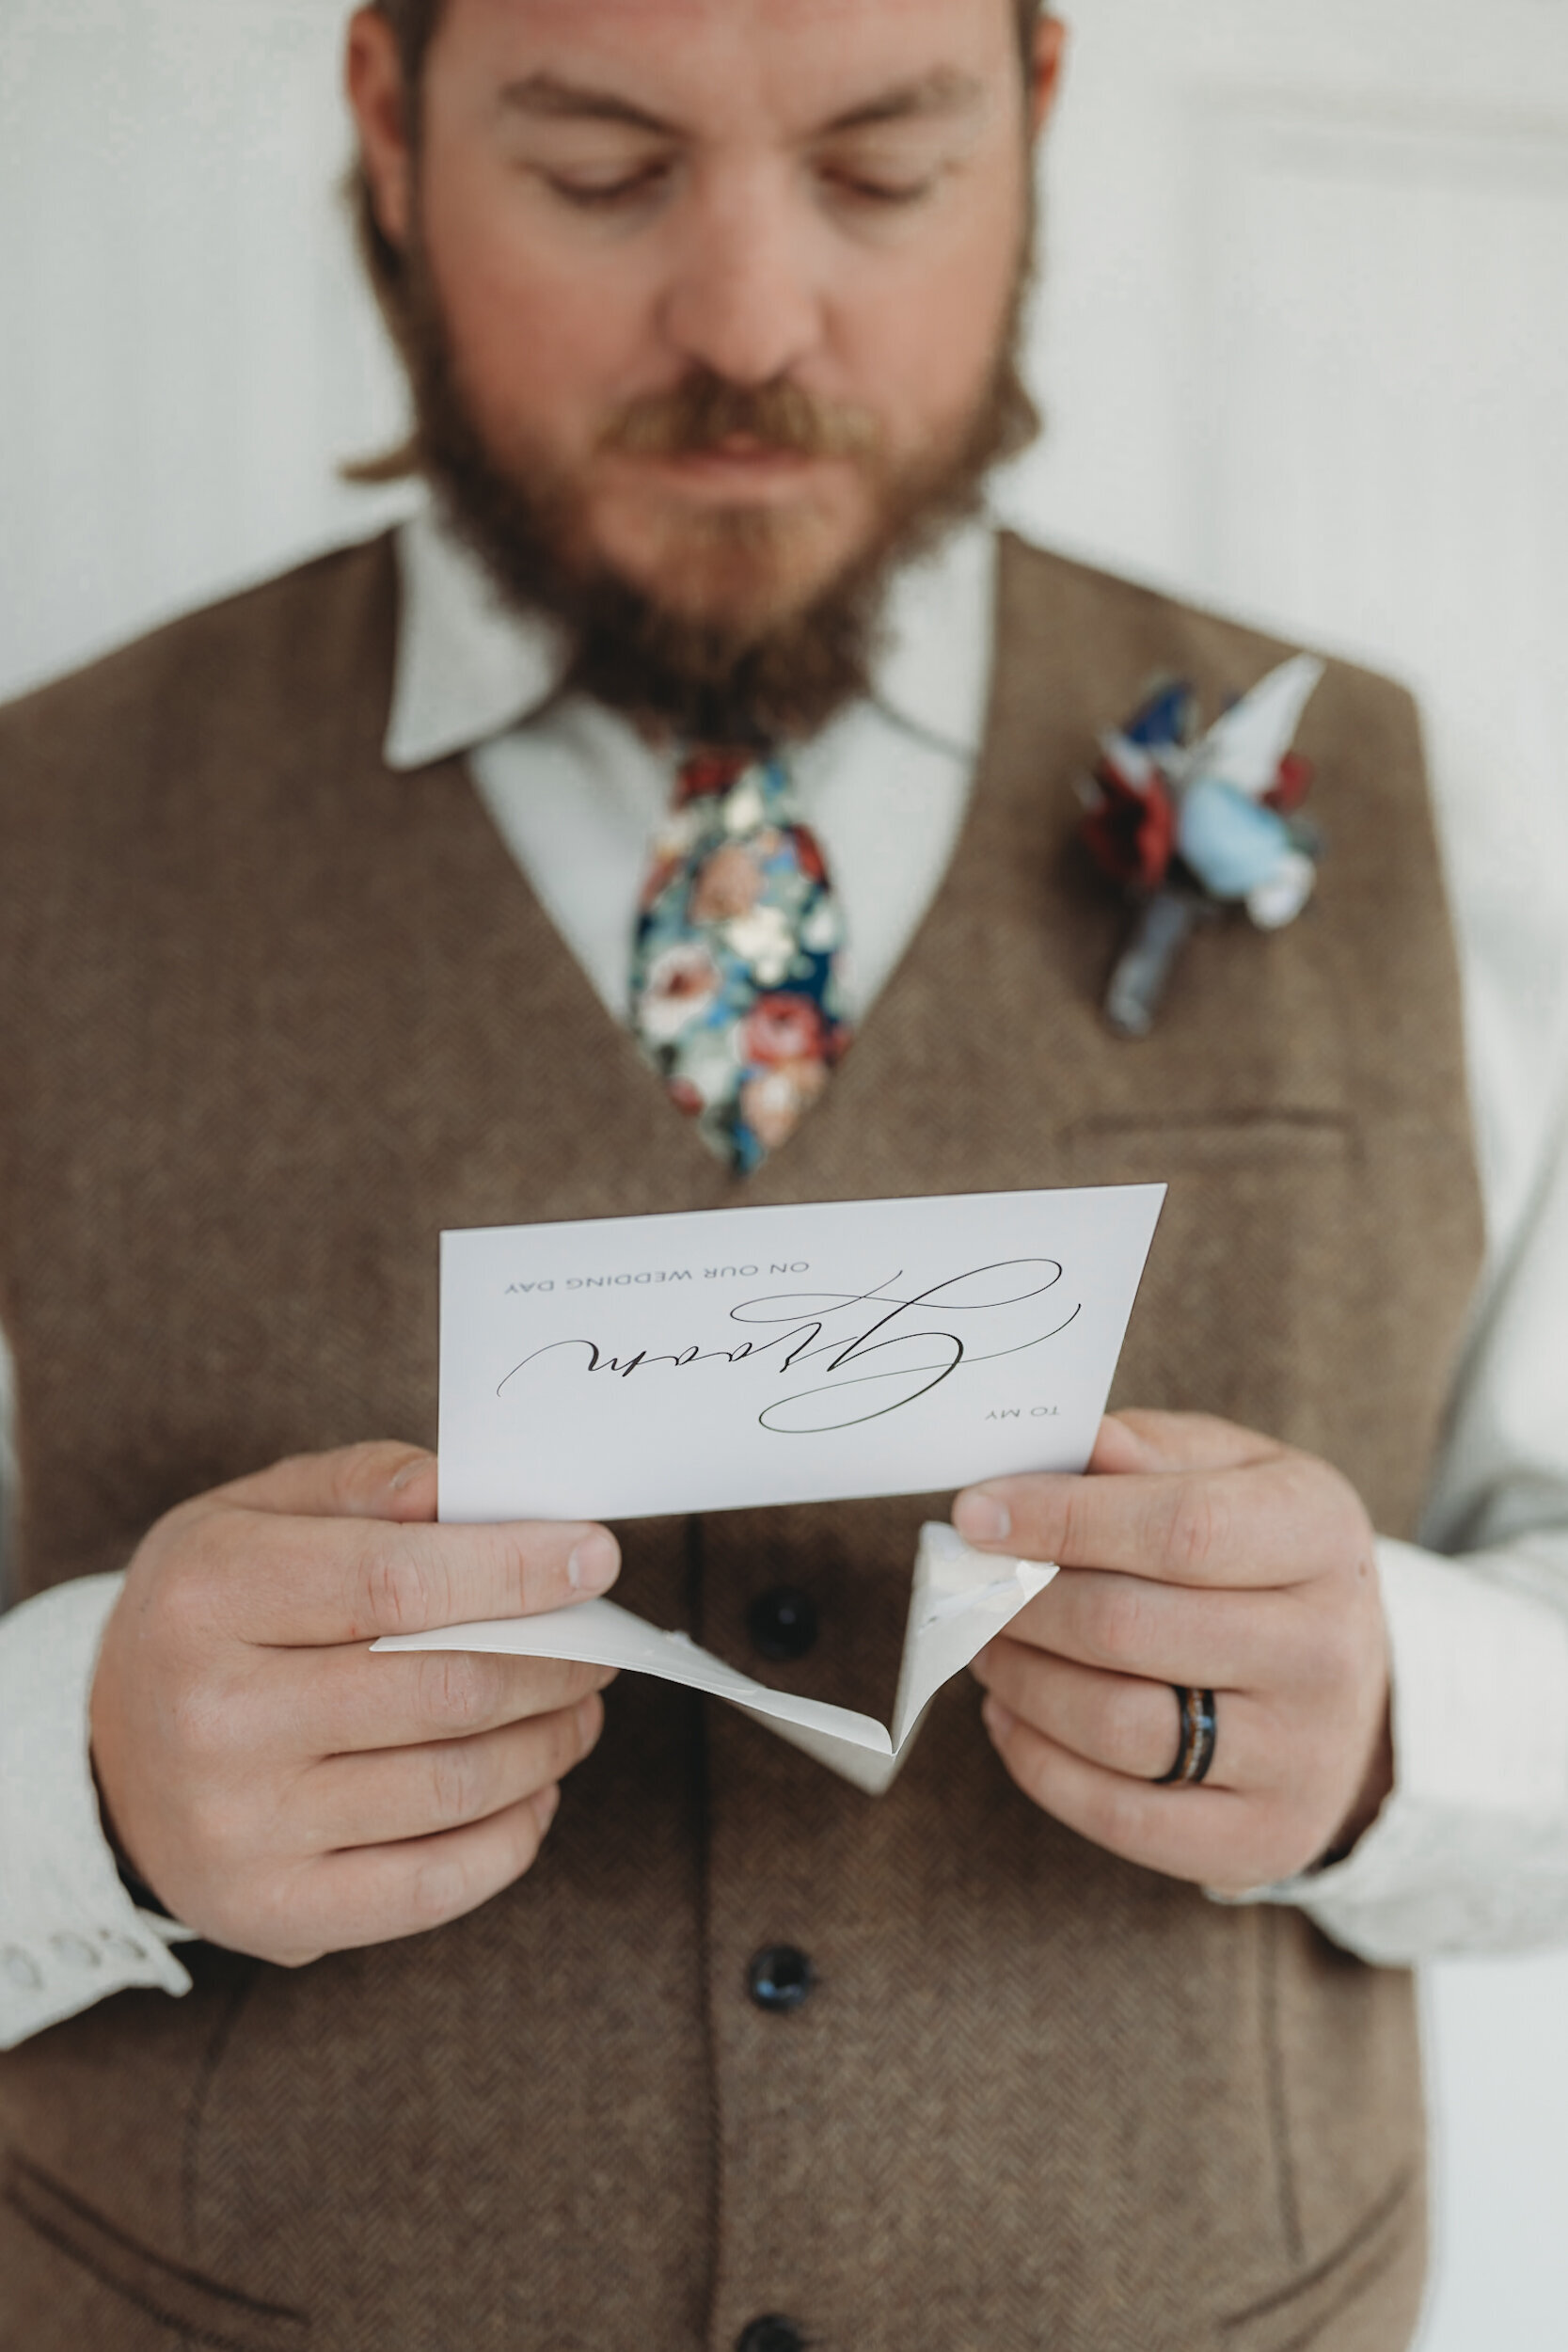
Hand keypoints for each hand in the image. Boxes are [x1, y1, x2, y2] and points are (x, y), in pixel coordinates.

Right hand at [90, 1442, 619, 1965]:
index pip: (396, 1581)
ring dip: (551, 1742)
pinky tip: (534, 1790)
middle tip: (600, 1642)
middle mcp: (213, 1718)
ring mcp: (240, 1828)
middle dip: (555, 1661)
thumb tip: (477, 1492)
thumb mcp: (253, 1513)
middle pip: (444, 1689)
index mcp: (208, 1595)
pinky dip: (516, 1835)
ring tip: (578, 1706)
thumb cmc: (212, 1613)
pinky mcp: (273, 1912)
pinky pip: (437, 1886)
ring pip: (457, 1786)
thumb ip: (367, 1484)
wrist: (104, 1752)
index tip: (595, 1557)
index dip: (514, 1569)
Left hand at [955, 1411, 1392, 1893]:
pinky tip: (1011, 1715)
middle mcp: (1327, 1651)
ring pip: (1115, 1724)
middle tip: (970, 1584)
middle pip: (1129, 1627)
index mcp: (1319, 1535)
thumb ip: (1146, 1452)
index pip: (1178, 1529)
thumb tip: (1063, 1444)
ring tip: (986, 1645)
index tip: (975, 1513)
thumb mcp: (1232, 1473)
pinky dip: (1037, 1761)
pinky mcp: (1261, 1840)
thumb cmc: (1262, 1557)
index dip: (1060, 1520)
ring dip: (1019, 1680)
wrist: (1351, 1687)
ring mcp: (1301, 1757)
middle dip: (1021, 1602)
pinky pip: (1118, 1814)